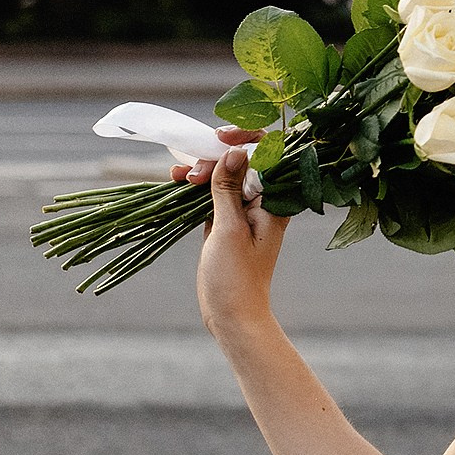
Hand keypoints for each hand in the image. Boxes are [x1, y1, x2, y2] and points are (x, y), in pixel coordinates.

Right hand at [185, 137, 289, 339]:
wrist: (232, 315)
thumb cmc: (237, 277)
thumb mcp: (229, 229)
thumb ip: (229, 189)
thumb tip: (233, 151)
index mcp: (276, 200)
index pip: (269, 153)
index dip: (245, 138)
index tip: (219, 138)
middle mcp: (263, 200)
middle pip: (242, 160)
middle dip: (216, 156)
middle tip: (194, 173)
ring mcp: (243, 210)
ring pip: (224, 175)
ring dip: (202, 169)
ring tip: (180, 175)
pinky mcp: (225, 220)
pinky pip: (212, 192)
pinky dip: (196, 185)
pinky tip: (178, 179)